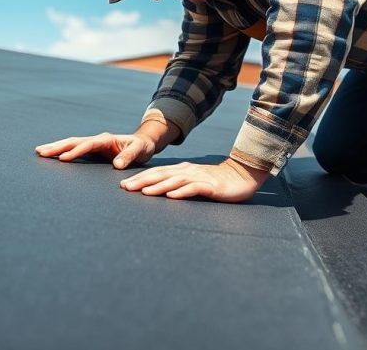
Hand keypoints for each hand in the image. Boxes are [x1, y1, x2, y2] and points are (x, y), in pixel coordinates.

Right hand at [35, 132, 156, 169]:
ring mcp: (94, 144)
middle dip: (58, 147)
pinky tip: (52, 155)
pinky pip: (74, 149)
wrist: (143, 143)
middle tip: (40, 151)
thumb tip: (117, 165)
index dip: (76, 152)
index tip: (64, 159)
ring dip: (56, 147)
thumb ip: (129, 156)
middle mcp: (97, 139)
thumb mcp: (139, 151)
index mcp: (107, 139)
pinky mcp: (92, 150)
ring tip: (40, 151)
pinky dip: (62, 151)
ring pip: (71, 144)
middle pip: (74, 142)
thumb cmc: (142, 147)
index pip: (88, 145)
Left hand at [119, 158, 269, 202]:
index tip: (123, 185)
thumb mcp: (195, 181)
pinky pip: (195, 188)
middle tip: (124, 188)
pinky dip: (182, 192)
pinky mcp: (211, 186)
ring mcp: (200, 178)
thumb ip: (179, 184)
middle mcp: (188, 171)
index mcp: (183, 170)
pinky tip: (172, 196)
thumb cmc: (217, 182)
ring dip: (158, 186)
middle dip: (142, 181)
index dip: (140, 178)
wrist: (243, 176)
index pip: (157, 173)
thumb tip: (161, 191)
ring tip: (143, 192)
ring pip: (175, 181)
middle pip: (161, 175)